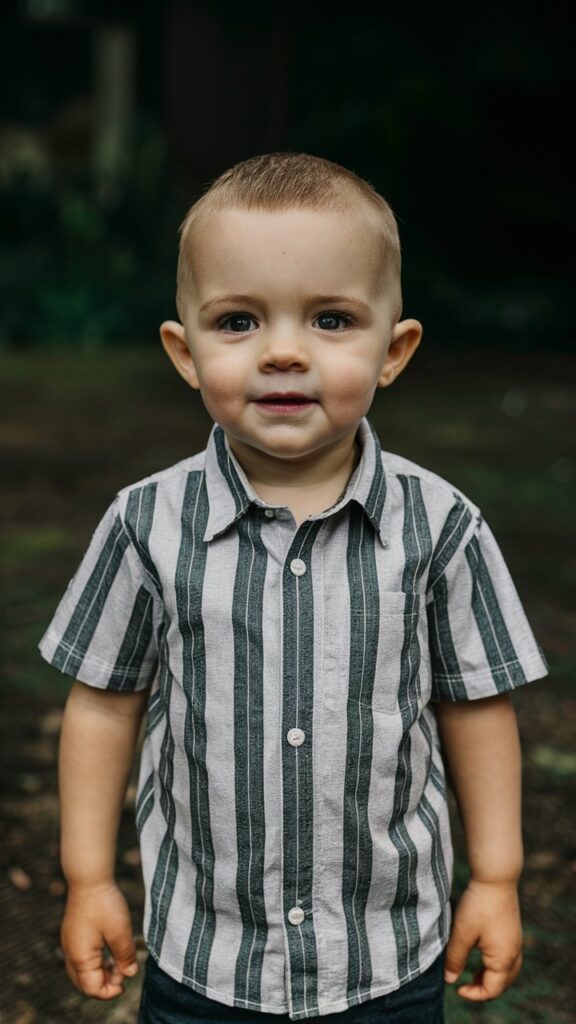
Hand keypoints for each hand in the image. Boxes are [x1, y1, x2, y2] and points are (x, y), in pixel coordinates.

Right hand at [61, 881, 138, 998]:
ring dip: (101, 972)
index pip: (92, 988)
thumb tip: (130, 973)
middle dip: (104, 983)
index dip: (109, 991)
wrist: (89, 878)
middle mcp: (70, 953)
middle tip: (124, 972)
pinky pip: (81, 958)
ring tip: (120, 963)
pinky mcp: (73, 934)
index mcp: (80, 958)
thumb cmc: (104, 904)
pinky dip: (95, 962)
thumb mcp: (120, 932)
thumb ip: (125, 956)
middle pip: (84, 983)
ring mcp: (69, 943)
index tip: (126, 984)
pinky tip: (110, 954)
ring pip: (82, 971)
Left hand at [444, 879, 522, 1000]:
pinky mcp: (513, 932)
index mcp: (503, 959)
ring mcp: (516, 943)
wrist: (496, 877)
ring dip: (491, 978)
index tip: (456, 988)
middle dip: (484, 989)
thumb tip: (450, 980)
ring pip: (508, 972)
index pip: (492, 990)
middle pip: (503, 984)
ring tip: (472, 974)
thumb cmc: (478, 905)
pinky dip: (496, 965)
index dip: (474, 995)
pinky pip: (509, 958)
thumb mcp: (462, 933)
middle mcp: (514, 954)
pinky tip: (481, 955)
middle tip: (464, 985)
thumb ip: (455, 958)